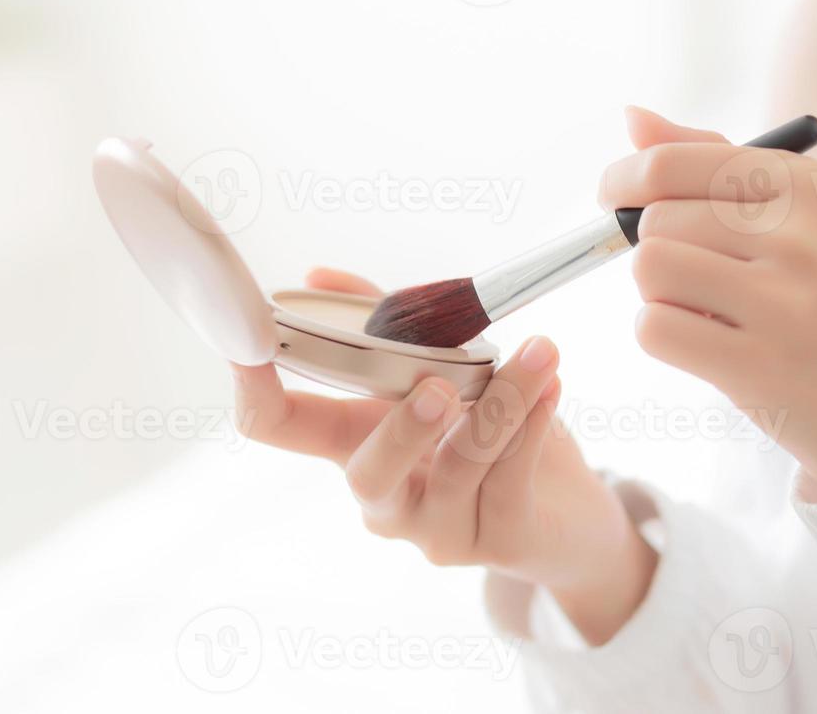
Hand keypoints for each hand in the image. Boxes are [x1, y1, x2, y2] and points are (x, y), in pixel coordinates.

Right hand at [230, 267, 655, 644]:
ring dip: (502, 405)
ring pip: (458, 470)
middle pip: (366, 474)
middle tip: (439, 387)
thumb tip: (320, 275)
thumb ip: (386, 323)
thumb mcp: (441, 365)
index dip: (253, 387)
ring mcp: (434, 528)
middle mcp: (383, 495)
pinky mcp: (494, 541)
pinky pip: (510, 480)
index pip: (276, 426)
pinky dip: (533, 426)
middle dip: (401, 430)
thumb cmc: (487, 424)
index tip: (250, 340)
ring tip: (538, 354)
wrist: (566, 508)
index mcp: (351, 442)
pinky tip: (551, 386)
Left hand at [598, 108, 816, 497]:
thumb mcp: (797, 217)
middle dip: (658, 250)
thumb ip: (710, 162)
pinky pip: (654, 329)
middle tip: (703, 280)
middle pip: (655, 222)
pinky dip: (663, 337)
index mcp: (809, 186)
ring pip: (649, 271)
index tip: (615, 197)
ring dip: (659, 295)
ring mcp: (783, 303)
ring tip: (708, 311)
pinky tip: (707, 345)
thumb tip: (632, 118)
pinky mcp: (759, 367)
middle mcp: (801, 236)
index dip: (625, 180)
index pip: (674, 163)